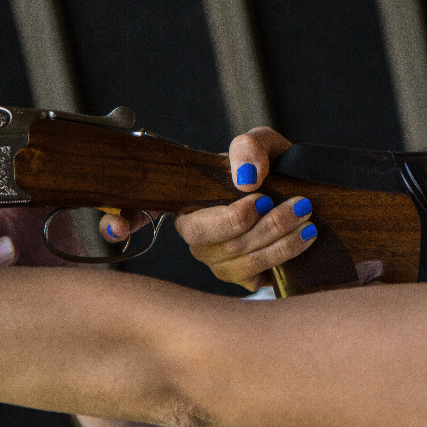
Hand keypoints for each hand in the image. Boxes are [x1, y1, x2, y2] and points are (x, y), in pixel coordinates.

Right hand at [100, 127, 316, 290]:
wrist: (310, 199)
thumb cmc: (274, 169)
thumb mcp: (265, 146)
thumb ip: (250, 147)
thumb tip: (245, 179)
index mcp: (188, 200)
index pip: (135, 212)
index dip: (117, 222)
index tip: (116, 228)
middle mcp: (195, 235)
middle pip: (205, 237)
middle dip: (251, 221)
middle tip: (294, 202)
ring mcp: (216, 261)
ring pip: (237, 257)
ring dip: (278, 235)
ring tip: (307, 214)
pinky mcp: (242, 280)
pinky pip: (255, 275)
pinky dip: (285, 254)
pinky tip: (306, 237)